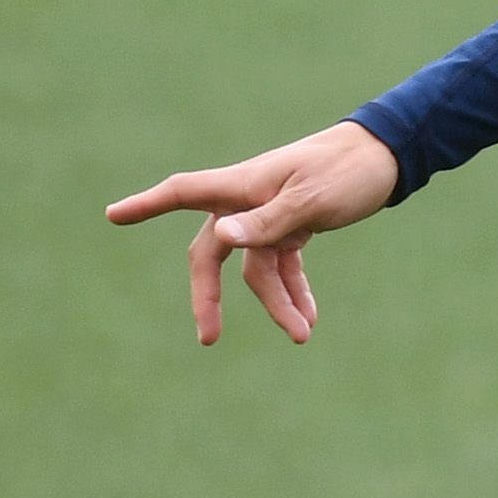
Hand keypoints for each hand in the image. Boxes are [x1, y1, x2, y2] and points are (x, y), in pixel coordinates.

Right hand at [106, 121, 402, 344]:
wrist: (386, 158)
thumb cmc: (346, 170)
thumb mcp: (310, 200)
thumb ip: (266, 222)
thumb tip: (221, 237)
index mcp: (243, 186)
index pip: (183, 192)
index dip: (146, 205)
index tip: (112, 216)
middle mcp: (248, 201)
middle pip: (212, 252)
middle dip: (209, 296)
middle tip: (208, 339)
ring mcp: (269, 215)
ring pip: (256, 268)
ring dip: (277, 303)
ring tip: (302, 336)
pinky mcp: (294, 225)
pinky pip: (283, 265)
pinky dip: (294, 291)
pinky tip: (308, 319)